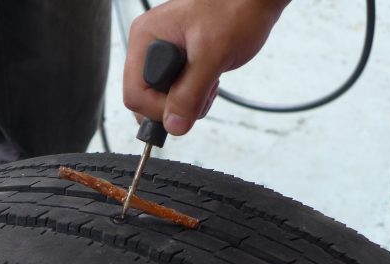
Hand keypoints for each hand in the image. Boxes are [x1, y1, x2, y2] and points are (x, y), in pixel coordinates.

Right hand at [123, 0, 288, 135]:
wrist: (255, 0)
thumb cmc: (236, 9)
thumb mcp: (213, 55)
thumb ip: (190, 93)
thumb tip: (173, 126)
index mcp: (146, 39)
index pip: (134, 94)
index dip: (158, 110)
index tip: (185, 110)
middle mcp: (148, 48)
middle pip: (144, 100)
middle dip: (175, 105)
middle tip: (202, 90)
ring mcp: (162, 57)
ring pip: (162, 100)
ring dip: (188, 101)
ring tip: (210, 79)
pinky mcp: (177, 64)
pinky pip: (176, 93)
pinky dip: (195, 95)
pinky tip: (209, 78)